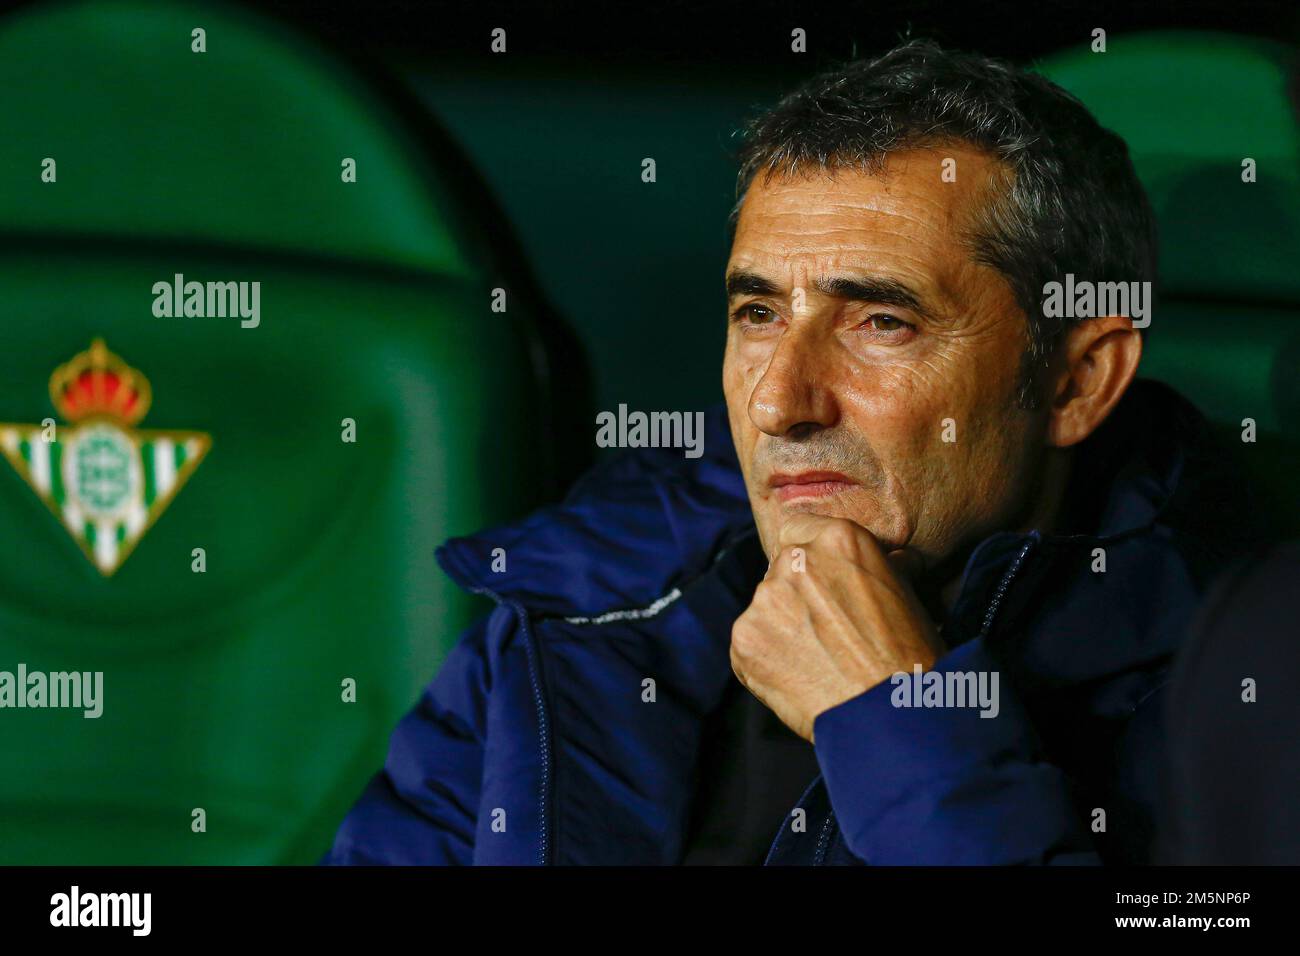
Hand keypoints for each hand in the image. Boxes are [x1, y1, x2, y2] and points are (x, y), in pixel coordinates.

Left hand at [730, 514, 945, 741]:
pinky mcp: (744, 638)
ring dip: (780, 627)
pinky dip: (765, 660)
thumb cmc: (909, 659)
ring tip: (816, 660)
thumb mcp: (904, 594)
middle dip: (796, 594)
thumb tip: (890, 561)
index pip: (800, 529)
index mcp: (838, 539)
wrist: (891, 717)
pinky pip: (748, 643)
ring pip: (764, 606)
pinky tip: (798, 678)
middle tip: (825, 631)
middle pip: (780, 568)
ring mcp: (764, 599)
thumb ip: (874, 568)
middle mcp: (795, 559)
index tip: (822, 584)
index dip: (811, 559)